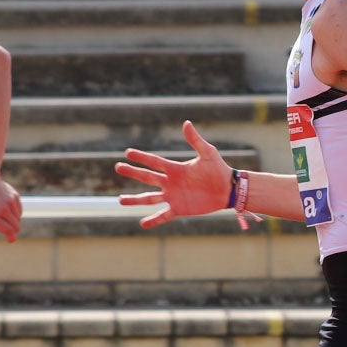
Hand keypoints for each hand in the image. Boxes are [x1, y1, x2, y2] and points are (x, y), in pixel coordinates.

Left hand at [0, 173, 22, 242]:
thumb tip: (12, 236)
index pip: (8, 231)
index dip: (12, 237)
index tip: (11, 239)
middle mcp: (2, 209)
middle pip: (16, 226)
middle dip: (14, 229)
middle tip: (8, 227)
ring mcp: (9, 202)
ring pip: (18, 218)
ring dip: (14, 219)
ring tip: (4, 212)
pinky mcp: (15, 196)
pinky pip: (19, 210)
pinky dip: (15, 211)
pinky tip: (8, 205)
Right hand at [114, 121, 231, 227]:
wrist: (227, 189)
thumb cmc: (218, 169)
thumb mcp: (208, 153)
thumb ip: (196, 140)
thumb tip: (186, 123)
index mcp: (175, 169)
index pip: (154, 162)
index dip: (141, 157)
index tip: (127, 152)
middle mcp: (171, 182)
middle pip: (147, 178)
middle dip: (132, 173)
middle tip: (118, 167)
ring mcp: (173, 196)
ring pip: (150, 198)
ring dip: (135, 200)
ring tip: (120, 200)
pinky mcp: (179, 209)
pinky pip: (163, 215)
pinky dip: (153, 220)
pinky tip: (142, 224)